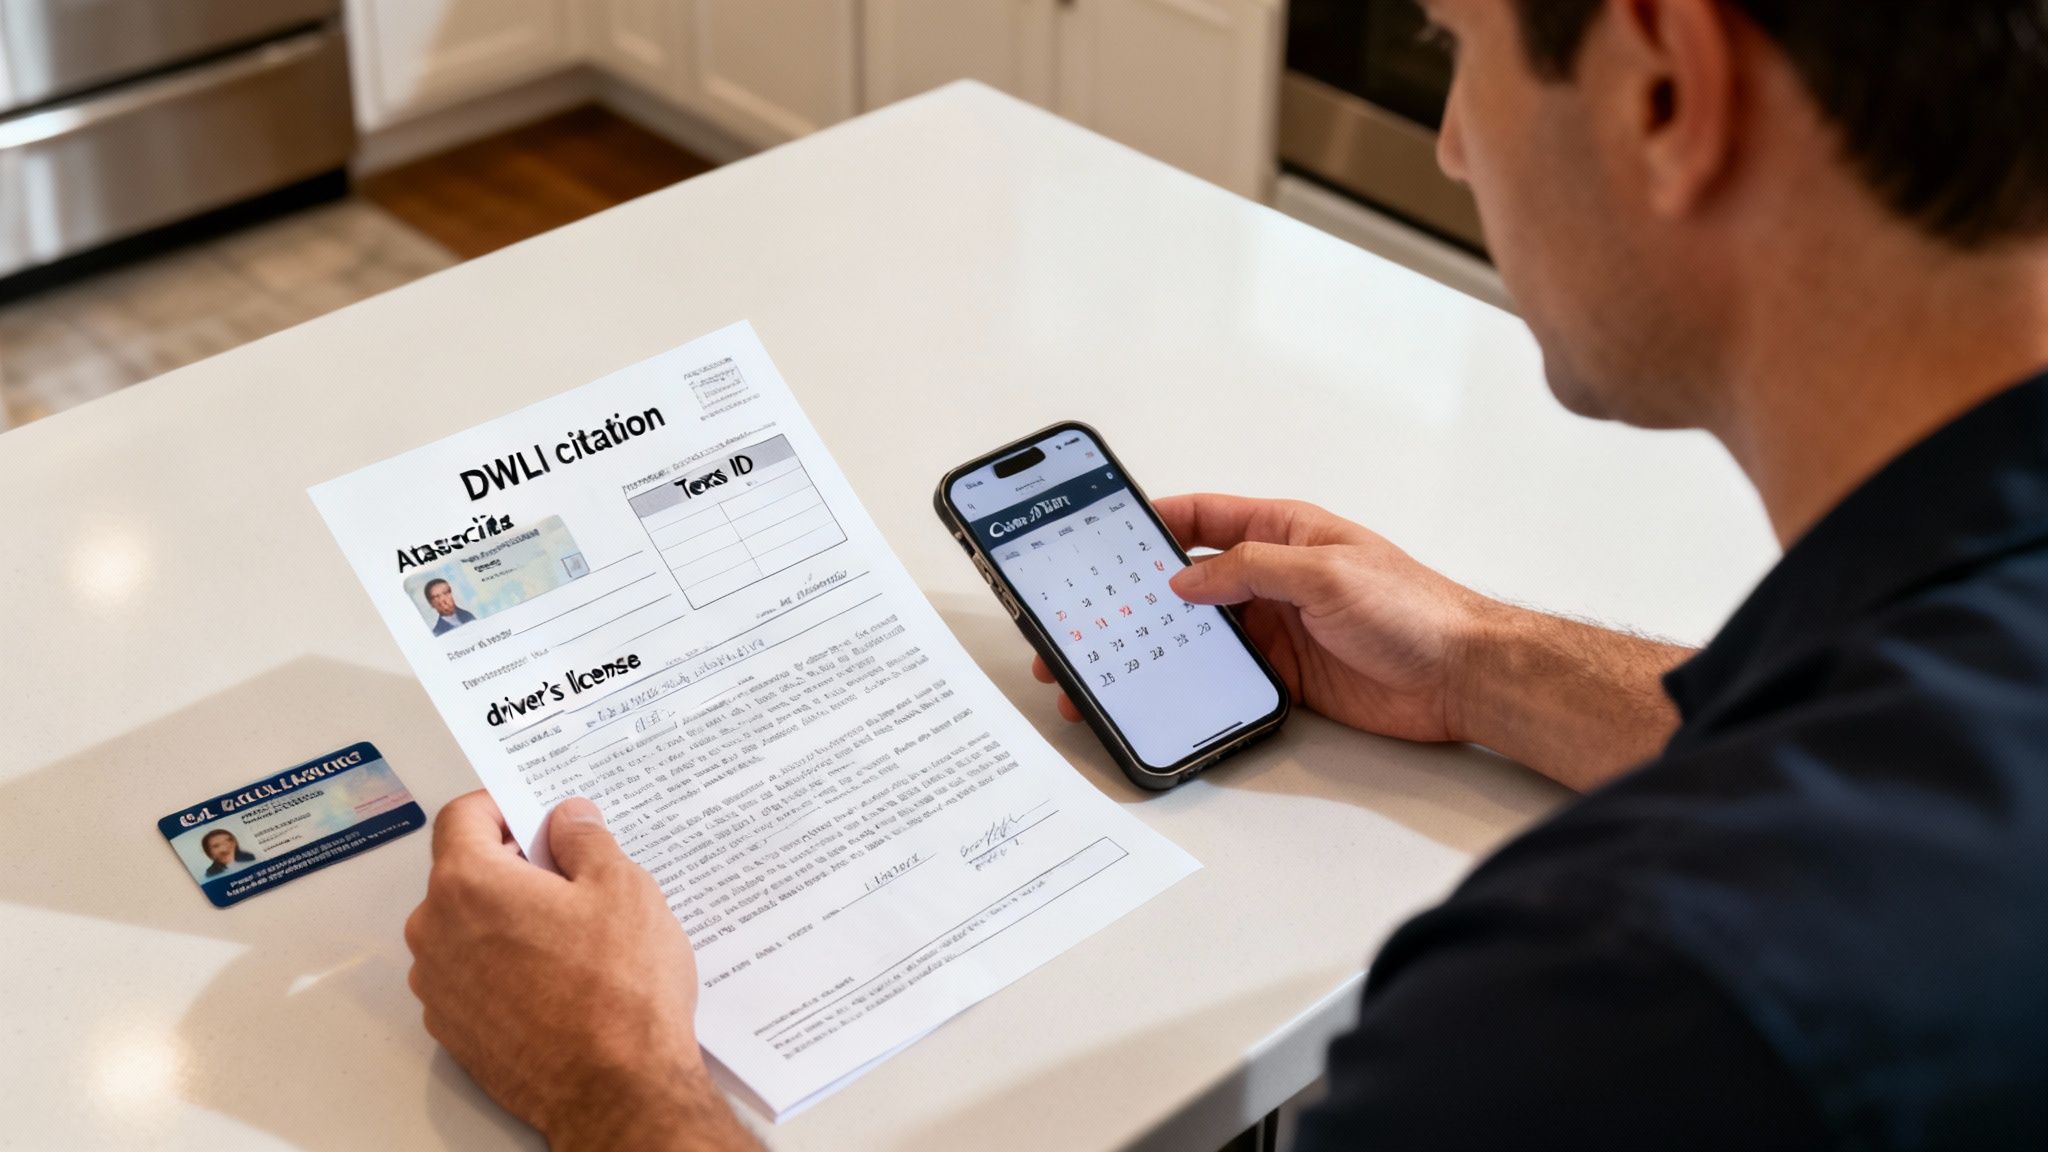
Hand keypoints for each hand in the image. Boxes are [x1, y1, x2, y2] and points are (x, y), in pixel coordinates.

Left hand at [405, 791, 758, 1151]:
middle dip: (513, 866)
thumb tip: (568, 820)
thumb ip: (585, 839)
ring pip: (466, 926)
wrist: (616, 1092)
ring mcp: (439, 987)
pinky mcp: (454, 1030)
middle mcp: (436, 933)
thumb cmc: (618, 993)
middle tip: (573, 880)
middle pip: (463, 872)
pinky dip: (503, 966)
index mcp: (468, 885)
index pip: (463, 816)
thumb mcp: (623, 888)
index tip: (538, 815)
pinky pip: (470, 975)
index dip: (504, 806)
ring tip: (572, 939)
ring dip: (507, 919)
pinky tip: (557, 980)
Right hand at [1034, 494, 1485, 742]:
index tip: (1106, 535)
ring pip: (1200, 632)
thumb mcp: (1328, 572)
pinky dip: (1192, 682)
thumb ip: (1252, 569)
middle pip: (1191, 580)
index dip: (1154, 523)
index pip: (1203, 518)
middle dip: (1140, 594)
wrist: (1462, 676)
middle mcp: (1274, 577)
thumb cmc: (1416, 609)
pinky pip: (1226, 675)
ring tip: (1111, 660)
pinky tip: (1162, 689)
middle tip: (1091, 612)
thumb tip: (1189, 578)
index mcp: (1285, 532)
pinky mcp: (1285, 674)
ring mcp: (1277, 627)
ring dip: (1159, 643)